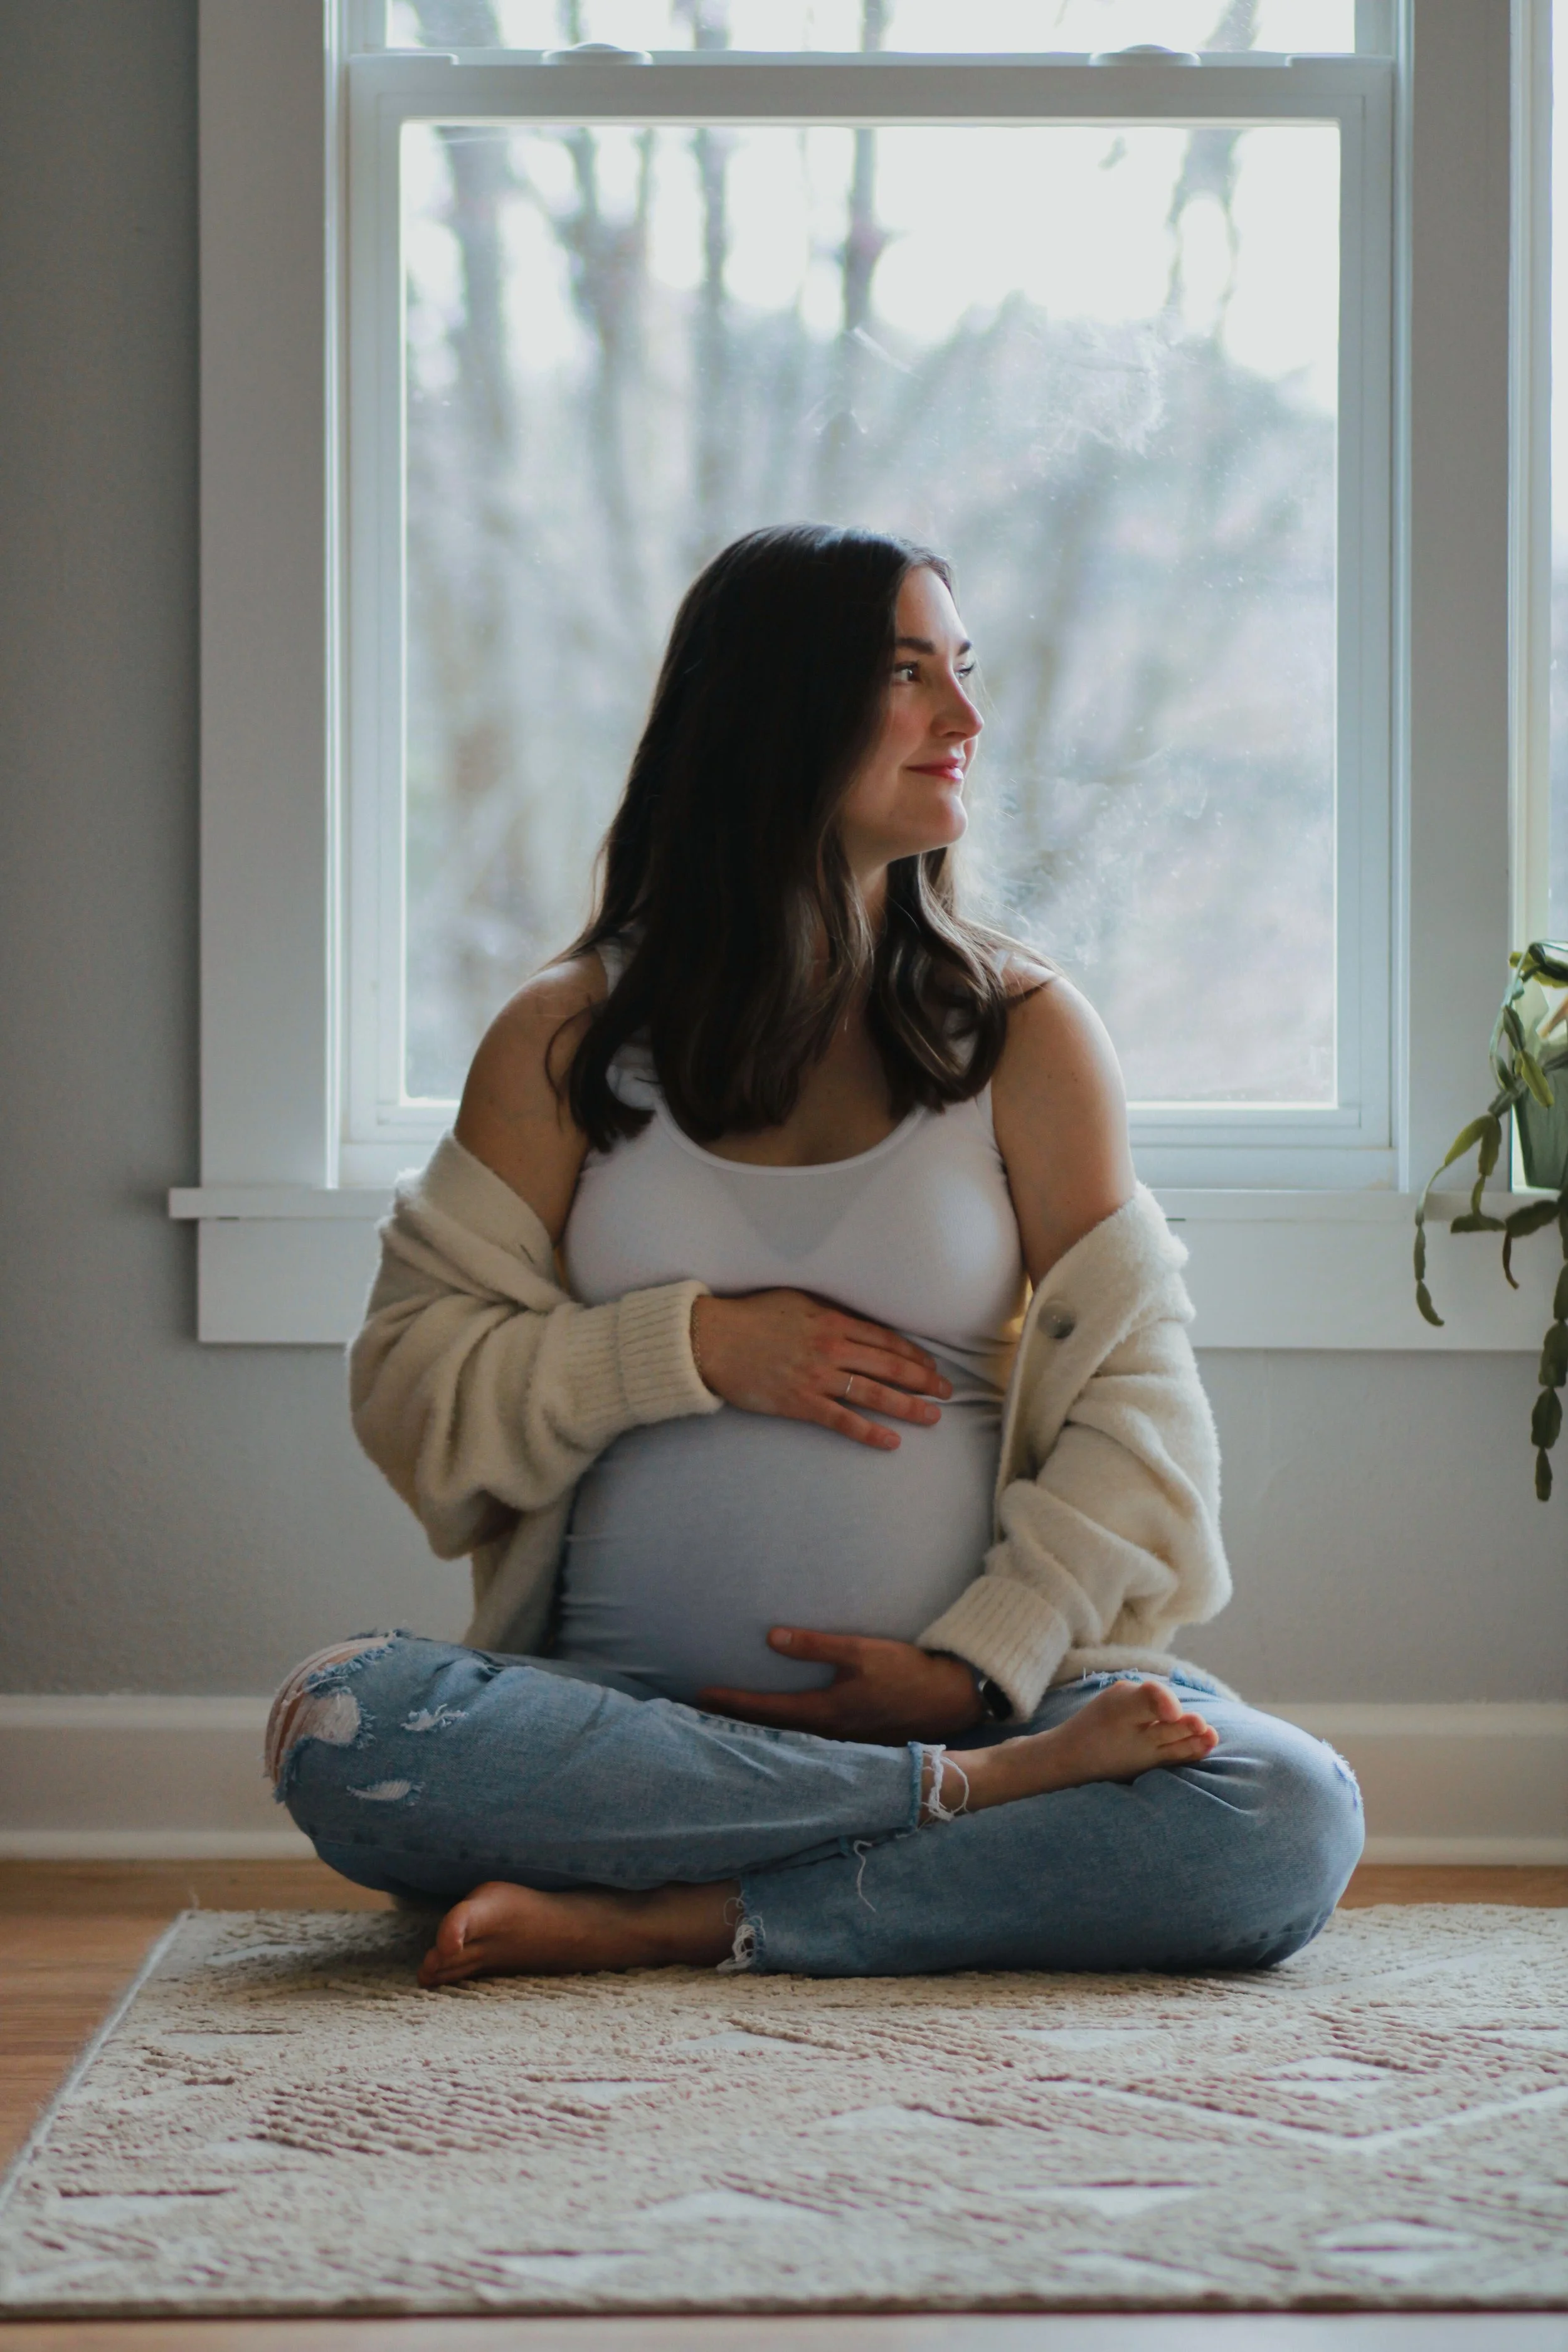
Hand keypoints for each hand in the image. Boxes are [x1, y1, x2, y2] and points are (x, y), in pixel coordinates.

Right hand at [690, 1290, 950, 1451]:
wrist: (712, 1340)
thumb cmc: (751, 1317)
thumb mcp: (796, 1301)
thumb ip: (829, 1311)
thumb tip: (856, 1320)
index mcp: (832, 1320)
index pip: (885, 1339)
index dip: (913, 1353)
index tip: (931, 1365)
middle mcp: (831, 1348)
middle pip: (889, 1365)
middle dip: (923, 1380)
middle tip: (947, 1392)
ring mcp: (816, 1377)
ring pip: (874, 1393)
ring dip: (908, 1406)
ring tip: (933, 1417)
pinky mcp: (799, 1403)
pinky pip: (842, 1421)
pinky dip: (869, 1432)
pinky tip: (892, 1442)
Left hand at [698, 1629, 985, 1744]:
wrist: (948, 1700)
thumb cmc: (906, 1673)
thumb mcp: (860, 1651)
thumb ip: (815, 1645)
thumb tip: (772, 1637)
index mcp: (824, 1712)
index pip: (766, 1709)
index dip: (733, 1702)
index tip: (703, 1696)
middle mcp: (828, 1735)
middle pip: (772, 1732)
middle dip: (738, 1722)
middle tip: (705, 1715)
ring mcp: (842, 1743)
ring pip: (790, 1740)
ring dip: (761, 1730)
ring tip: (734, 1722)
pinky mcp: (856, 1742)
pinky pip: (810, 1742)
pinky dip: (787, 1735)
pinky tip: (782, 1730)